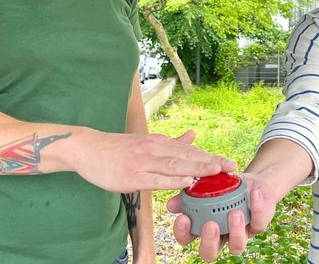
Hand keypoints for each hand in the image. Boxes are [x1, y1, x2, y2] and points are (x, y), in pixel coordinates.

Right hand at [73, 129, 235, 192]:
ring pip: (173, 165)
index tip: (229, 162)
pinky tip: (185, 182)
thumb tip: (193, 135)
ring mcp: (142, 163)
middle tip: (231, 166)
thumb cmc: (118, 149)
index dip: (210, 157)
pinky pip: (154, 179)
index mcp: (159, 143)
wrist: (88, 148)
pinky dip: (170, 180)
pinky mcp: (131, 176)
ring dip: (195, 168)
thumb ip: (171, 142)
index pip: (189, 151)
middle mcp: (154, 150)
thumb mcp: (147, 142)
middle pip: (186, 156)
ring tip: (215, 171)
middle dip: (210, 162)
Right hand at [167, 173, 276, 261]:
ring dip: (235, 231)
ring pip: (237, 246)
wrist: (251, 183)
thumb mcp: (205, 186)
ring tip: (234, 213)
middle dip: (209, 241)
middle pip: (210, 253)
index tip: (183, 218)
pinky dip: (257, 208)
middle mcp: (220, 236)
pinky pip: (259, 223)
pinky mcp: (258, 226)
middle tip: (210, 225)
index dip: (183, 233)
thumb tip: (170, 205)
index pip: (187, 239)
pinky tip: (253, 193)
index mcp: (202, 228)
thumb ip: (188, 195)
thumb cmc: (223, 186)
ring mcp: (240, 234)